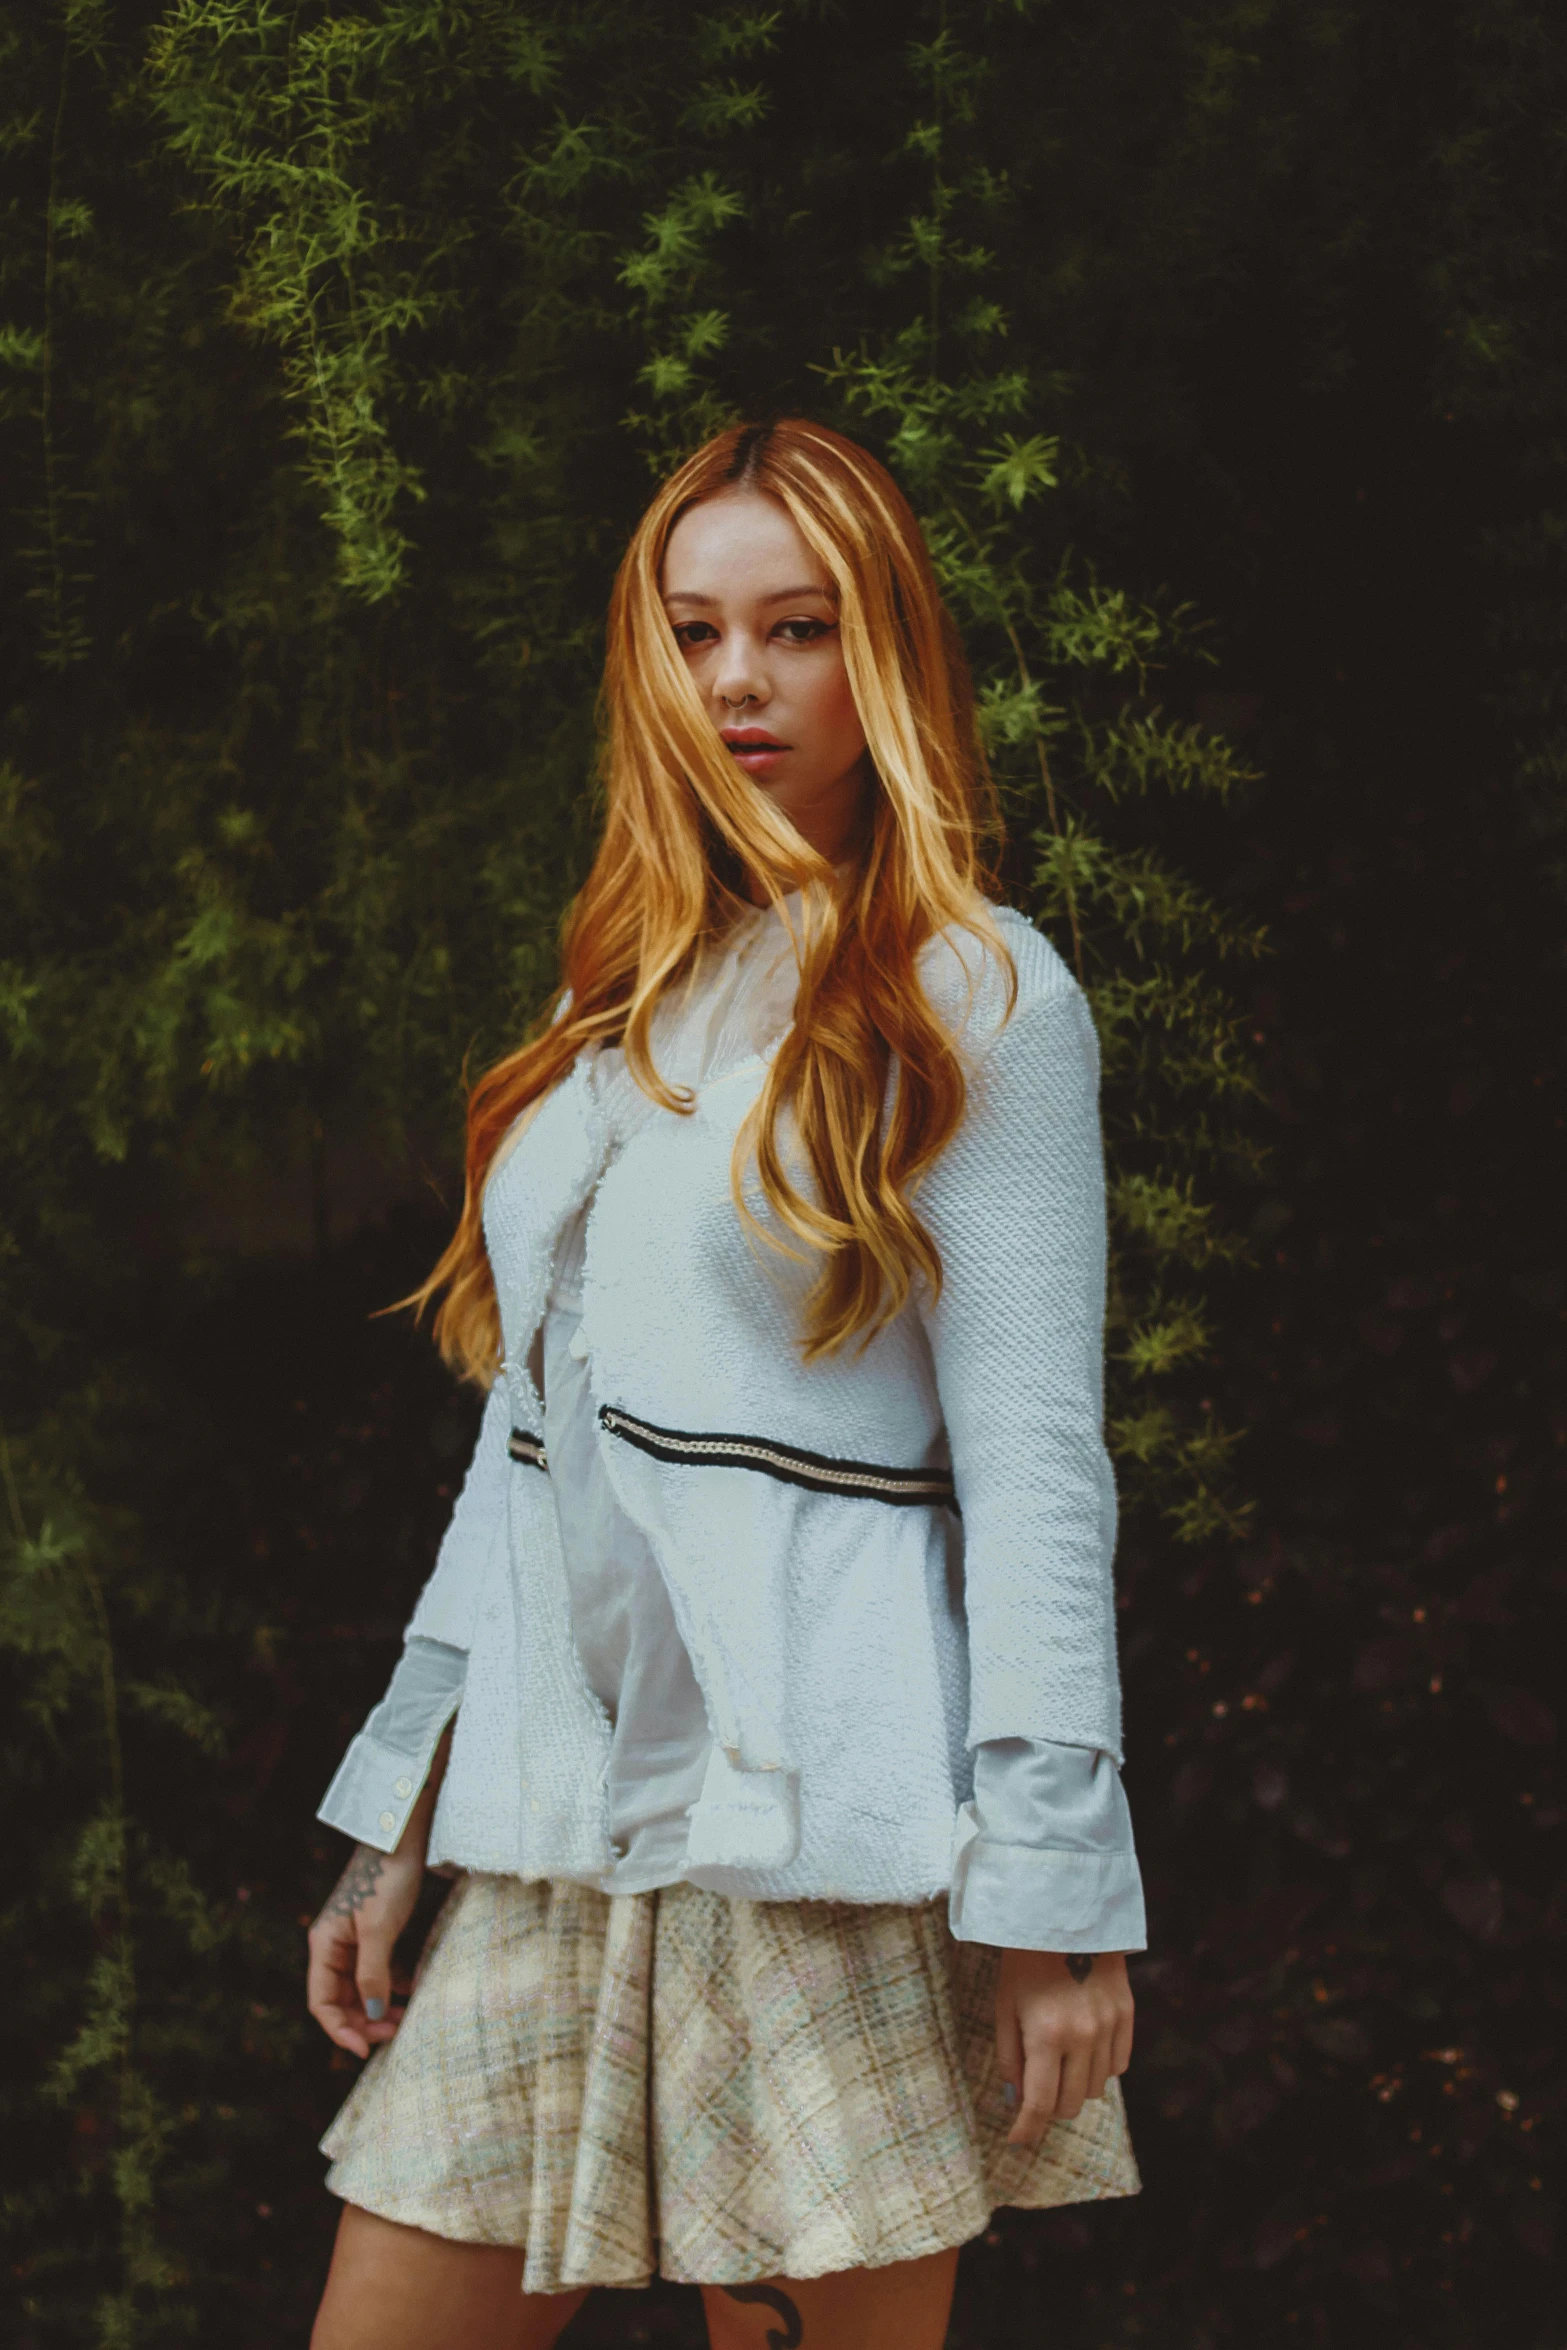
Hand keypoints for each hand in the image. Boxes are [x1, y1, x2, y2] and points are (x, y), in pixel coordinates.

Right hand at [306, 1835, 425, 2057]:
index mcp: (324, 1945)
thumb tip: (372, 2016)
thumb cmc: (387, 1879)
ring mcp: (354, 1939)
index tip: (365, 2051)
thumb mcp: (379, 1930)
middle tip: (395, 2033)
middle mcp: (334, 1945)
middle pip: (341, 1998)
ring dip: (378, 2007)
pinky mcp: (375, 1932)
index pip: (322, 2002)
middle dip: (364, 2021)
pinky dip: (390, 1986)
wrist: (402, 1837)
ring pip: (360, 1987)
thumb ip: (372, 1975)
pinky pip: (377, 1971)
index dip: (340, 2030)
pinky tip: (410, 1991)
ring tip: (405, 2018)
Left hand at [994, 1948, 1133, 2146]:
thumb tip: (1016, 2100)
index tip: (1018, 2141)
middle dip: (1050, 2108)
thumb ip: (1009, 2057)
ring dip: (1076, 2088)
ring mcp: (1109, 2026)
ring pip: (1097, 2089)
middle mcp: (1082, 2036)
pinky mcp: (1127, 2015)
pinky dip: (1100, 2069)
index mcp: (1045, 2034)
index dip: (1027, 2129)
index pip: (1040, 2103)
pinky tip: (1084, 2052)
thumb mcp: (1005, 2006)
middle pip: (1071, 2103)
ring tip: (1059, 2064)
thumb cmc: (1025, 1960)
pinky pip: (1118, 2065)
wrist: (1065, 1914)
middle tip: (1036, 2094)